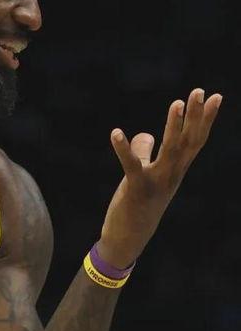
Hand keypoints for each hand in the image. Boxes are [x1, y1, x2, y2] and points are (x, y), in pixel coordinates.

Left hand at [97, 88, 221, 268]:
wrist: (128, 238)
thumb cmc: (138, 204)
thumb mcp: (144, 174)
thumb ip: (145, 151)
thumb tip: (145, 134)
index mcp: (175, 169)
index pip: (194, 140)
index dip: (205, 119)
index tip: (215, 97)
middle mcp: (172, 174)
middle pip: (188, 141)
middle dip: (195, 116)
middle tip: (200, 91)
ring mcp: (157, 182)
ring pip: (170, 150)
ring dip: (174, 126)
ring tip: (177, 103)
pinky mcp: (137, 188)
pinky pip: (131, 165)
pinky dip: (124, 149)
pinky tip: (116, 133)